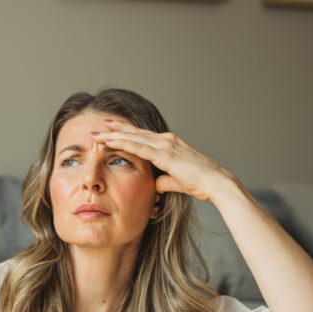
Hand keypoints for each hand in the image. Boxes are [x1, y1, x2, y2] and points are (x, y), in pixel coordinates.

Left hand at [91, 119, 235, 201]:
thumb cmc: (201, 183)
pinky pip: (138, 147)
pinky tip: (109, 141)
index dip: (124, 133)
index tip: (109, 130)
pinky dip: (122, 143)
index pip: (142, 137)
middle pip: (134, 133)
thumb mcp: (176, 182)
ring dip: (113, 135)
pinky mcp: (165, 154)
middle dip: (114, 129)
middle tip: (96, 126)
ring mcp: (166, 145)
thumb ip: (164, 181)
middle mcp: (166, 140)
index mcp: (169, 144)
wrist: (216, 183)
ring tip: (96, 133)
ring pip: (133, 137)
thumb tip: (156, 184)